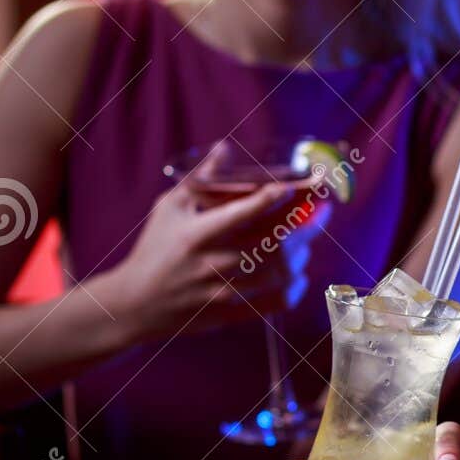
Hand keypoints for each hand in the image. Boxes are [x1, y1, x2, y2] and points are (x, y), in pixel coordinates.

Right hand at [100, 174, 330, 344]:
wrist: (136, 304)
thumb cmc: (153, 249)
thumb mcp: (170, 207)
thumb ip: (201, 178)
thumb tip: (224, 147)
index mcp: (199, 233)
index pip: (248, 210)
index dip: (280, 195)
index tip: (302, 183)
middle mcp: (216, 262)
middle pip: (276, 241)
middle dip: (307, 223)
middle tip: (323, 209)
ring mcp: (226, 290)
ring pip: (281, 271)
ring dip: (302, 253)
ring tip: (306, 239)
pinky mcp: (232, 312)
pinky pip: (277, 302)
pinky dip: (295, 288)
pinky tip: (298, 274)